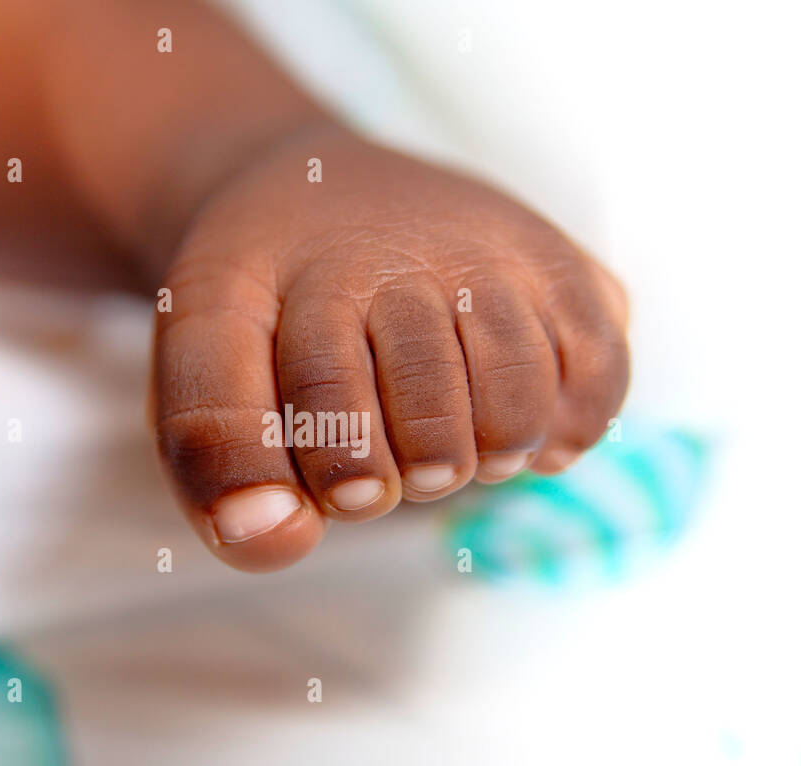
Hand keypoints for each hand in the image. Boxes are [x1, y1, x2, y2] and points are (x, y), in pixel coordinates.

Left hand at [153, 123, 628, 570]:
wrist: (316, 193)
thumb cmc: (265, 314)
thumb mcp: (205, 372)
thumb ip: (218, 465)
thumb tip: (284, 537)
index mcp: (251, 285)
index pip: (279, 388)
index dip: (308, 463)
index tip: (344, 501)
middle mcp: (368, 253)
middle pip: (419, 404)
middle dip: (411, 469)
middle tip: (392, 472)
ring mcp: (470, 247)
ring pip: (513, 391)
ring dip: (489, 450)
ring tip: (453, 446)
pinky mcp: (550, 258)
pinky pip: (595, 367)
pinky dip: (570, 425)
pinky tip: (526, 430)